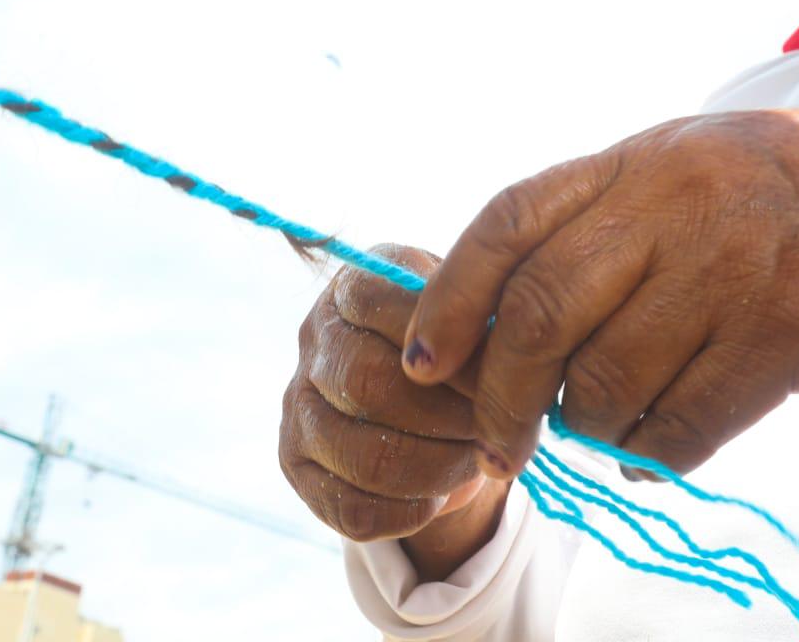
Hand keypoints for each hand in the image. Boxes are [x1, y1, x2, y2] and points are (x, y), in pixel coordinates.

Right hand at [279, 245, 509, 578]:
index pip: (380, 304)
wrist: (429, 402)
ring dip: (436, 469)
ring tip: (474, 463)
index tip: (500, 370)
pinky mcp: (297, 465)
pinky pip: (351, 508)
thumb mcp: (469, 314)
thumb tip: (501, 356)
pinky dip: (408, 512)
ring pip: (364, 456)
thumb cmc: (457, 346)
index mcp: (353, 286)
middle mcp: (314, 339)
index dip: (447, 344)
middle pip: (368, 384)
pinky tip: (439, 497)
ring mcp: (297, 404)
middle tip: (493, 428)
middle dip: (446, 415)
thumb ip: (478, 321)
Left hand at [401, 107, 798, 480]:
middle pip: (541, 314)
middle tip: (499, 437)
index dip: (449, 296)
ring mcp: (730, 272)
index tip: (422, 358)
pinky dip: (654, 453)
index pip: (509, 222)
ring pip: (606, 382)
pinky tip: (658, 447)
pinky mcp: (784, 340)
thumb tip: (513, 310)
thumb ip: (607, 219)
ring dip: (586, 427)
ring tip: (601, 427)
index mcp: (640, 158)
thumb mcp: (692, 162)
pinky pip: (683, 425)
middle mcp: (675, 206)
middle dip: (499, 393)